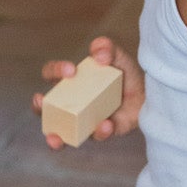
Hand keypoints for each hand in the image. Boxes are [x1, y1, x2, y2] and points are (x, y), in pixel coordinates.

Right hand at [33, 35, 142, 149]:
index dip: (55, 71)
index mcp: (71, 81)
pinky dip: (98, 132)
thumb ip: (107, 48)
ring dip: (54, 137)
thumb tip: (98, 55)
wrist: (148, 95)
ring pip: (60, 133)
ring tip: (55, 138)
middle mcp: (71, 103)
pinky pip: (95, 136)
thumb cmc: (126, 75)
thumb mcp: (118, 56)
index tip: (71, 71)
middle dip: (39, 107)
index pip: (51, 74)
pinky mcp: (100, 132)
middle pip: (44, 107)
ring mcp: (83, 120)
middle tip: (41, 101)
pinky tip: (106, 124)